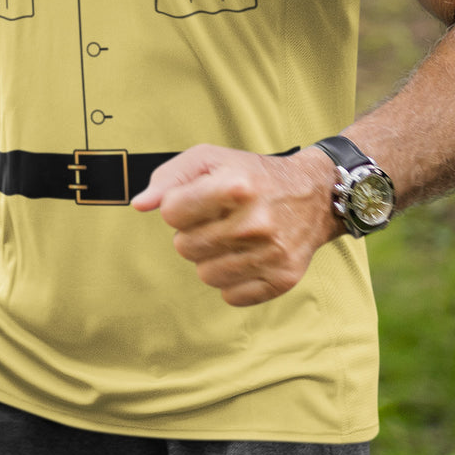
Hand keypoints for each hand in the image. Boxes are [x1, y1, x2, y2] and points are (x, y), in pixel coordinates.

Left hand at [131, 144, 339, 306]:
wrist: (314, 194)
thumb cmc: (253, 175)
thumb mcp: (211, 159)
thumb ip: (169, 177)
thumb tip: (140, 204)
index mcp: (235, 186)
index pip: (171, 214)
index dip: (178, 207)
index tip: (196, 201)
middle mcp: (254, 222)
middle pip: (184, 247)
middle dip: (194, 233)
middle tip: (217, 219)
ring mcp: (270, 254)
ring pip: (205, 274)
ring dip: (211, 257)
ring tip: (232, 237)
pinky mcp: (282, 279)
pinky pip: (231, 296)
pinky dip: (233, 279)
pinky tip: (247, 256)